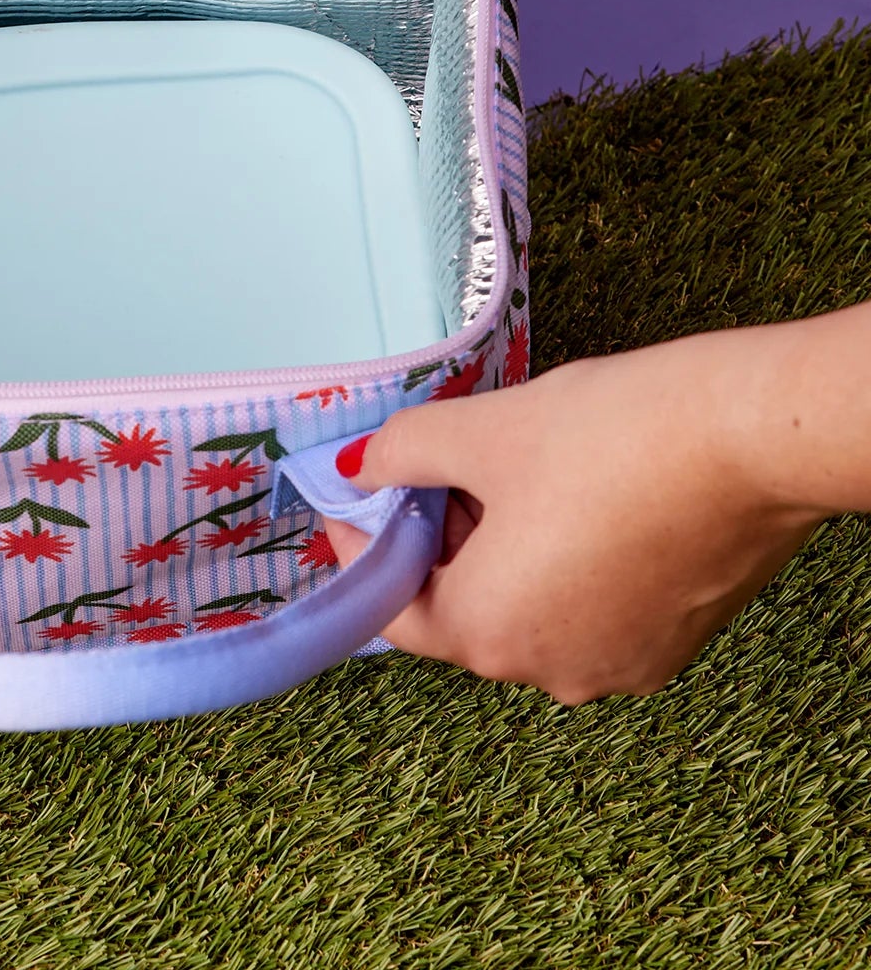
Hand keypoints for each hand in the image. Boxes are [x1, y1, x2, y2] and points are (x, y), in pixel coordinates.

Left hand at [324, 306, 870, 703]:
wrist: (751, 440)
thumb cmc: (614, 438)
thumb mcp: (481, 430)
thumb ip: (403, 452)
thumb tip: (360, 466)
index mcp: (492, 634)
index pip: (394, 611)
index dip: (364, 550)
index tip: (350, 507)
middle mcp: (553, 671)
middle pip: (463, 609)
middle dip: (438, 537)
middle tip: (433, 466)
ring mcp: (620, 663)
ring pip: (527, 607)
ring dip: (500, 546)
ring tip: (507, 467)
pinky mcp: (672, 640)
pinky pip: (587, 607)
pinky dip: (561, 560)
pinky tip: (571, 492)